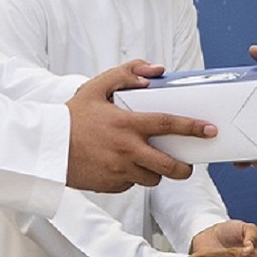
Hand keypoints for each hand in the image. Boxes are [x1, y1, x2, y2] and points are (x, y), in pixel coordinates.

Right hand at [65, 61, 212, 192]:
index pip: (169, 125)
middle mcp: (127, 149)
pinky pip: (131, 184)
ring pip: (152, 179)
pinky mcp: (111, 185)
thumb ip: (126, 73)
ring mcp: (120, 170)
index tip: (210, 131)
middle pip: (169, 166)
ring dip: (155, 172)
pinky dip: (132, 177)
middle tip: (187, 165)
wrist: (46, 147)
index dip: (193, 128)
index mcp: (127, 124)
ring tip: (148, 162)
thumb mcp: (96, 87)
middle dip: (184, 168)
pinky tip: (121, 165)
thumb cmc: (71, 116)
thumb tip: (156, 70)